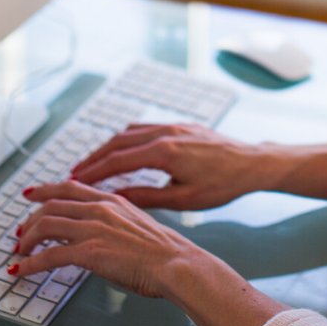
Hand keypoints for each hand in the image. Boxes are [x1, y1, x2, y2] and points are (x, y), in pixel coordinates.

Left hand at [13, 179, 209, 297]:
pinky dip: (30, 263)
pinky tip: (21, 270)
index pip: (70, 187)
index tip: (31, 193)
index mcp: (111, 200)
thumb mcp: (137, 224)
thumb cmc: (164, 252)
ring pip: (45, 225)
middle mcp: (99, 208)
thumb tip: (100, 235)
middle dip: (30, 219)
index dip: (45, 189)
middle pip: (51, 205)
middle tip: (20, 233)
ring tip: (19, 253)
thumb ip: (115, 223)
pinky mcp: (89, 252)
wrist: (176, 263)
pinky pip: (49, 255)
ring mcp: (93, 229)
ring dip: (27, 240)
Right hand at [70, 123, 269, 209]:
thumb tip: (116, 198)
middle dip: (94, 158)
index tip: (74, 180)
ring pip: (129, 132)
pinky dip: (126, 137)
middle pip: (117, 142)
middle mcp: (165, 132)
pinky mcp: (179, 125)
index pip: (118, 160)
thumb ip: (146, 197)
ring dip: (107, 147)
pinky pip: (144, 127)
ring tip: (92, 163)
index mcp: (165, 152)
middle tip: (74, 173)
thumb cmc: (223, 185)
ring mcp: (172, 125)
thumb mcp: (184, 200)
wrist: (252, 163)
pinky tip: (121, 148)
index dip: (93, 171)